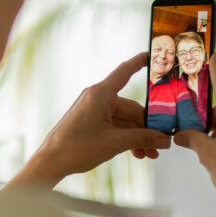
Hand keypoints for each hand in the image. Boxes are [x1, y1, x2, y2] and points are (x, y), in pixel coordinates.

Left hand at [4, 53, 171, 189]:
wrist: (52, 162)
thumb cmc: (76, 148)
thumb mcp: (115, 143)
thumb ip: (142, 139)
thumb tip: (163, 140)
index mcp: (101, 94)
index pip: (125, 72)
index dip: (139, 62)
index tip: (151, 55)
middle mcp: (97, 98)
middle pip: (131, 108)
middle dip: (147, 127)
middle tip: (161, 143)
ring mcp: (94, 110)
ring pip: (124, 120)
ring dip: (138, 136)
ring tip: (150, 154)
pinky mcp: (91, 122)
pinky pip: (115, 126)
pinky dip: (126, 137)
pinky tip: (137, 152)